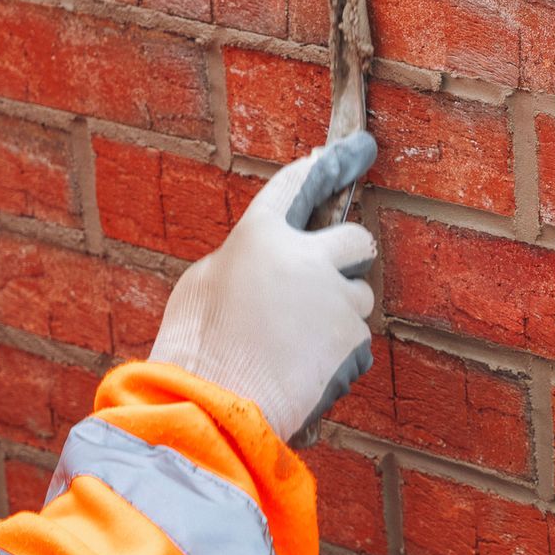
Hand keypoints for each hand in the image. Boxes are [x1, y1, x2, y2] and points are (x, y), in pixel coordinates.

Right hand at [149, 132, 378, 443]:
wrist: (214, 405)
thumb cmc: (196, 349)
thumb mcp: (202, 284)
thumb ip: (244, 260)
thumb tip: (266, 262)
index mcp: (260, 235)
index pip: (300, 185)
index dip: (329, 165)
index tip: (357, 149)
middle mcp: (307, 259)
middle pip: (357, 241)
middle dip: (347, 259)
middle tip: (322, 283)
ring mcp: (335, 300)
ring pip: (358, 296)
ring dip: (338, 313)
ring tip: (294, 344)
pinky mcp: (353, 340)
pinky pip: (355, 339)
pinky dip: (337, 352)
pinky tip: (303, 368)